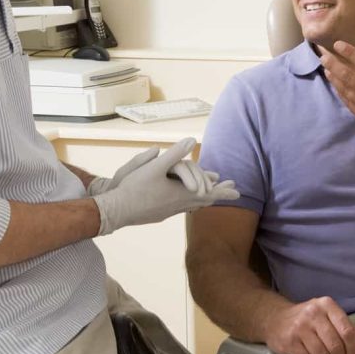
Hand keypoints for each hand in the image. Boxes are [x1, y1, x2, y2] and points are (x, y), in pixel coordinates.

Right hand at [92, 138, 239, 235]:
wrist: (115, 211)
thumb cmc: (134, 188)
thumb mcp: (154, 167)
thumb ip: (174, 154)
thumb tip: (192, 139)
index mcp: (181, 194)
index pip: (209, 194)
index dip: (224, 192)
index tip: (239, 193)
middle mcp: (179, 205)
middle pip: (205, 201)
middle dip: (219, 195)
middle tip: (233, 193)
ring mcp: (169, 211)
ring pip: (193, 206)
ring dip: (205, 199)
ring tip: (212, 196)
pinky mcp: (160, 214)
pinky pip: (182, 208)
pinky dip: (191, 203)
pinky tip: (188, 203)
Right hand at [263, 296, 354, 353]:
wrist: (276, 318)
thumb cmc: (308, 319)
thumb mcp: (329, 316)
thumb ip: (349, 328)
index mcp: (327, 305)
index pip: (347, 330)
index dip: (354, 349)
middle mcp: (314, 313)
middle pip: (336, 345)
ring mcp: (300, 326)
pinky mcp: (290, 340)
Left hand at [319, 33, 354, 140]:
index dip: (350, 52)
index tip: (338, 44)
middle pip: (349, 76)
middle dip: (334, 65)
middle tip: (324, 56)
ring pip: (345, 89)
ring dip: (334, 77)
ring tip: (326, 67)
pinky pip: (347, 102)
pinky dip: (339, 91)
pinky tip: (334, 83)